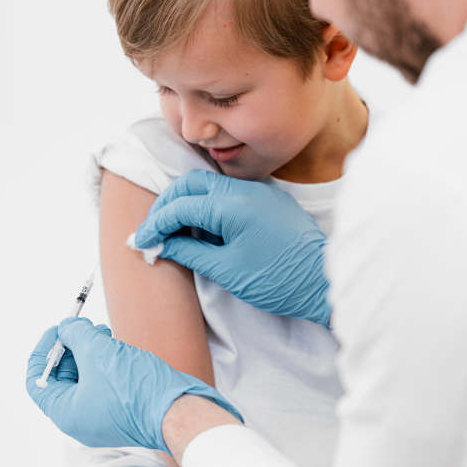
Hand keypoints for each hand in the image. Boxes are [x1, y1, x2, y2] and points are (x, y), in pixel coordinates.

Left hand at [26, 317, 241, 454]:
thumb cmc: (135, 389)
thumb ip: (75, 335)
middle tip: (82, 327)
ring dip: (88, 351)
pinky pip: (101, 382)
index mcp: (66, 414)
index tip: (57, 331)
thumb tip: (66, 328)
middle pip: (61, 378)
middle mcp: (80, 420)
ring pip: (83, 377)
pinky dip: (103, 362)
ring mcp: (100, 417)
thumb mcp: (97, 351)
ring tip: (102, 333)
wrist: (178, 410)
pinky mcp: (119, 409)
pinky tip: (114, 345)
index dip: (44, 351)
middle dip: (70, 347)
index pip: (37, 381)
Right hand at [134, 170, 332, 326]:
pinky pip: (229, 193)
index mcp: (232, 206)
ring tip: (176, 233)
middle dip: (167, 205)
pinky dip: (208, 206)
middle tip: (154, 231)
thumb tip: (162, 244)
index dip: (154, 224)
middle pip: (190, 183)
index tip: (139, 242)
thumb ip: (189, 252)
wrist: (326, 283)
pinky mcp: (269, 201)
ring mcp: (259, 192)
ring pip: (209, 185)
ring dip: (187, 204)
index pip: (179, 206)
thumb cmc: (279, 281)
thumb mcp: (226, 271)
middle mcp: (245, 190)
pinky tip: (205, 230)